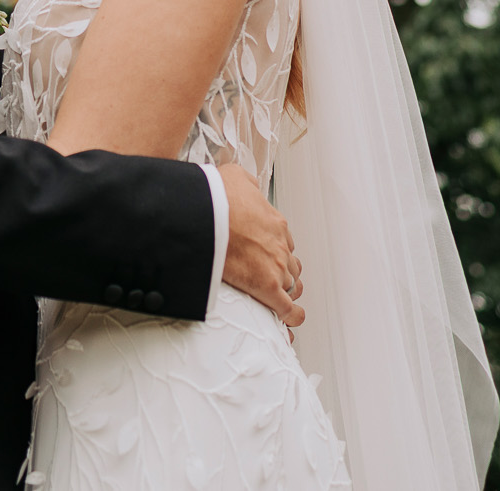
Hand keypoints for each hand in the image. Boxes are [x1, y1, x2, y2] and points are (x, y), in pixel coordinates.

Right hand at [217, 162, 304, 326]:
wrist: (209, 213)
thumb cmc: (218, 196)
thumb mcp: (235, 177)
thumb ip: (246, 184)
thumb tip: (244, 185)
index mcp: (274, 222)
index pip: (283, 241)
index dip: (277, 251)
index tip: (269, 255)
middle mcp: (280, 245)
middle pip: (290, 264)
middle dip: (285, 272)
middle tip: (274, 278)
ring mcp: (276, 266)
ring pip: (291, 284)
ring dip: (287, 292)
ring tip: (282, 300)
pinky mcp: (266, 286)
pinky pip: (286, 308)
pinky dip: (291, 316)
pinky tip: (291, 320)